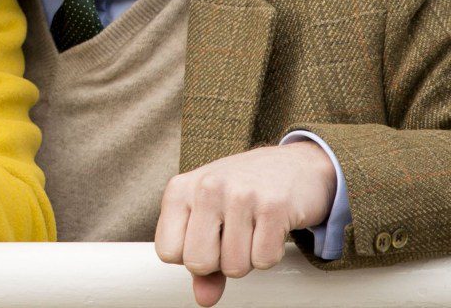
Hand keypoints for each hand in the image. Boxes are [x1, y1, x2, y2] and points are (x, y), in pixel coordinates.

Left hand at [154, 143, 336, 306]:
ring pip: (234, 267)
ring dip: (246, 258)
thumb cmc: (241, 193)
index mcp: (180, 188)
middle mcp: (206, 187)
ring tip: (251, 228)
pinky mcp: (273, 206)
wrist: (294, 166)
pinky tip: (269, 227)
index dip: (189, 257)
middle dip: (218, 263)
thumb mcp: (210, 216)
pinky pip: (263, 260)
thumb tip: (203, 299)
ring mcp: (239, 194)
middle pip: (197, 263)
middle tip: (231, 237)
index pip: (166, 251)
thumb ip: (202, 257)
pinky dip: (269, 253)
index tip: (206, 239)